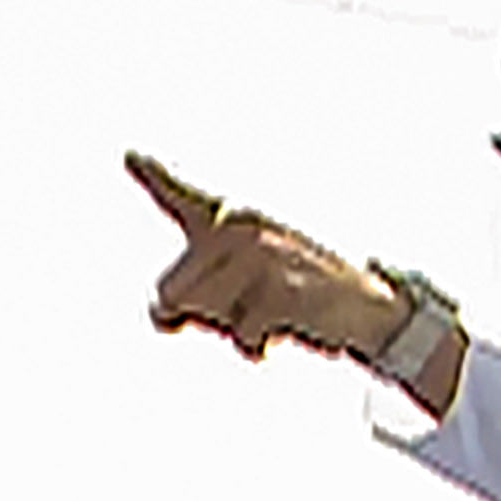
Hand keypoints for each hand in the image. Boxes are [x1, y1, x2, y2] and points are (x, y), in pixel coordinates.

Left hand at [126, 155, 407, 363]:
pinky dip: (256, 346)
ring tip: (269, 316)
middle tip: (247, 310)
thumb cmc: (293, 301)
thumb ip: (189, 300)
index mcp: (228, 220)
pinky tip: (280, 336)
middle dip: (198, 317)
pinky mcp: (283, 283)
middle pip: (168, 293)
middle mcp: (239, 226)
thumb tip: (160, 312)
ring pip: (204, 312)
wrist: (368, 310)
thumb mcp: (235, 295)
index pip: (181, 196)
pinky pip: (242, 332)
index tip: (132, 155)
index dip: (154, 176)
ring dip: (232, 330)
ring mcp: (262, 252)